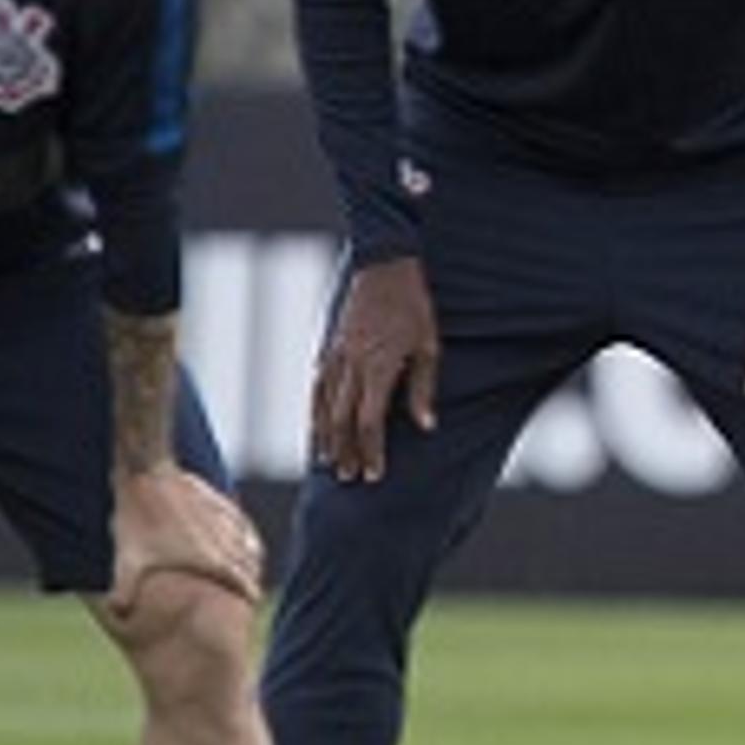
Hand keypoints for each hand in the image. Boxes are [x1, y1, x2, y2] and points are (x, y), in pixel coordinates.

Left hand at [104, 464, 264, 616]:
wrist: (148, 476)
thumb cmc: (139, 522)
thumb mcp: (128, 560)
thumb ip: (125, 589)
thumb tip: (116, 612)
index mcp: (210, 560)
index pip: (241, 582)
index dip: (249, 594)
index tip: (253, 603)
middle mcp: (224, 542)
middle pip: (249, 565)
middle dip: (252, 578)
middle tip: (252, 589)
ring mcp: (224, 520)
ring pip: (249, 543)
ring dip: (252, 557)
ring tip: (254, 566)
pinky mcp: (220, 503)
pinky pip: (243, 522)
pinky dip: (247, 534)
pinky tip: (243, 535)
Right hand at [310, 256, 440, 482]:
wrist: (383, 267)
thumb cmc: (413, 307)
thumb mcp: (428, 346)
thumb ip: (423, 388)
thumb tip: (426, 427)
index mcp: (376, 366)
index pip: (368, 421)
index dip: (371, 450)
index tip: (375, 474)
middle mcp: (350, 365)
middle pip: (341, 421)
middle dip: (345, 452)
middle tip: (350, 478)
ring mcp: (334, 356)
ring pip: (323, 406)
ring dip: (325, 438)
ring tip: (329, 463)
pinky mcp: (328, 348)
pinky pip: (317, 388)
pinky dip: (315, 412)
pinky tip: (317, 427)